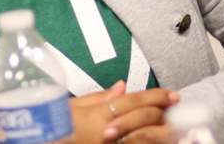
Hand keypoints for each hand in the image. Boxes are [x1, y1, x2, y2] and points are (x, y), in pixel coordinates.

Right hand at [64, 81, 178, 143]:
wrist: (47, 141)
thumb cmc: (56, 129)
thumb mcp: (70, 108)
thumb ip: (98, 97)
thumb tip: (122, 86)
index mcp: (98, 116)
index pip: (133, 101)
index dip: (155, 96)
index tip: (171, 94)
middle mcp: (110, 134)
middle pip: (145, 119)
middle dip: (163, 111)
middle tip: (176, 106)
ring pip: (147, 137)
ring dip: (162, 129)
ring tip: (173, 124)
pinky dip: (149, 142)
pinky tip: (157, 138)